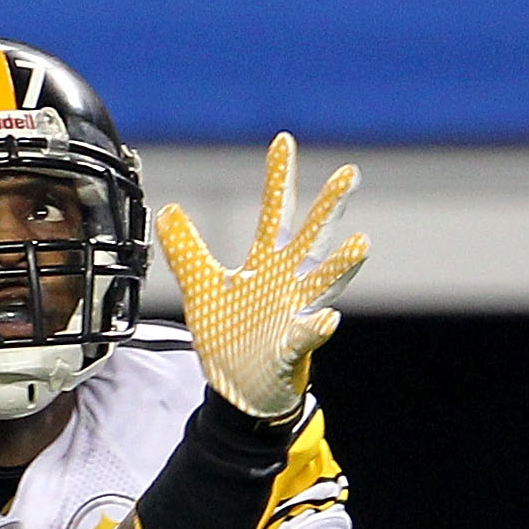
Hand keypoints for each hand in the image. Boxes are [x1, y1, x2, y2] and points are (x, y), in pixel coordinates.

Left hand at [156, 136, 365, 417]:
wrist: (238, 388)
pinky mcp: (292, 348)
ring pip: (322, 284)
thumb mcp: (202, 289)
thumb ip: (188, 251)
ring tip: (360, 243)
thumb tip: (167, 210)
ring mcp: (295, 313)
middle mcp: (287, 282)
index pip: (275, 213)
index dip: (278, 178)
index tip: (284, 140)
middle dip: (328, 207)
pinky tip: (325, 320)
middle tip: (348, 172)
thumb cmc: (230, 335)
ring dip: (341, 265)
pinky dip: (315, 328)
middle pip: (310, 237)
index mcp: (266, 264)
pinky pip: (307, 336)